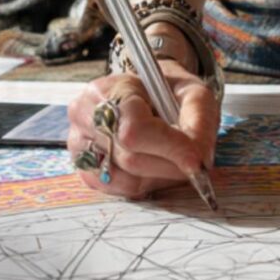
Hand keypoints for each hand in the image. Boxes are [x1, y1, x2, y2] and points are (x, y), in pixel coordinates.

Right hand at [67, 58, 219, 199]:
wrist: (149, 96)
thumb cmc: (170, 94)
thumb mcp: (194, 95)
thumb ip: (200, 123)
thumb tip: (199, 160)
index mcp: (110, 90)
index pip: (135, 131)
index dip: (171, 149)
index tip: (198, 159)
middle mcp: (85, 115)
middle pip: (132, 159)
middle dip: (171, 166)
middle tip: (191, 160)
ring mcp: (80, 144)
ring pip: (126, 179)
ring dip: (159, 177)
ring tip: (170, 158)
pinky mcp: (86, 169)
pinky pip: (119, 190)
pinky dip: (144, 185)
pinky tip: (154, 168)